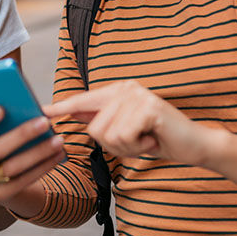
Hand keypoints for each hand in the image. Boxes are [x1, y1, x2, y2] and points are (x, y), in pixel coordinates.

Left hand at [43, 80, 220, 164]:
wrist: (195, 144)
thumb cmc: (159, 138)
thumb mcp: (126, 130)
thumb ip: (103, 120)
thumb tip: (74, 113)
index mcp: (118, 91)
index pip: (84, 100)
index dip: (62, 107)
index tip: (41, 110)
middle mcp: (126, 88)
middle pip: (94, 127)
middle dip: (114, 145)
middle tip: (138, 141)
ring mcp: (137, 96)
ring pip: (108, 135)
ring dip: (127, 147)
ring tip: (146, 138)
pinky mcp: (148, 108)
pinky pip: (123, 137)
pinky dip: (138, 147)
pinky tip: (153, 139)